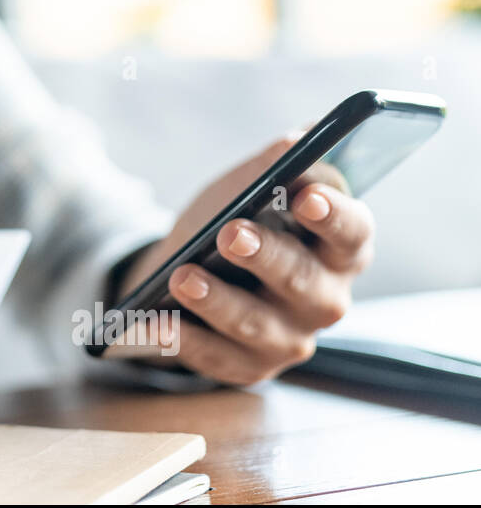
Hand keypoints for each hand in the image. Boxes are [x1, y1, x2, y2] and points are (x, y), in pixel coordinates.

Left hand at [114, 137, 374, 385]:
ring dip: (217, 300)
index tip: (305, 195)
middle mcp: (326, 299)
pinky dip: (184, 339)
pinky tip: (155, 320)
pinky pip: (217, 358)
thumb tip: (295, 140)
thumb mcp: (250, 185)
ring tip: (181, 277)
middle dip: (268, 257)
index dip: (334, 215)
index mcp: (340, 248)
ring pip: (256, 325)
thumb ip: (274, 163)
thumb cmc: (235, 219)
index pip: (354, 232)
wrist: (192, 266)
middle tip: (230, 233)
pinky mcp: (248, 367)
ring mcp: (290, 339)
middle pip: (305, 282)